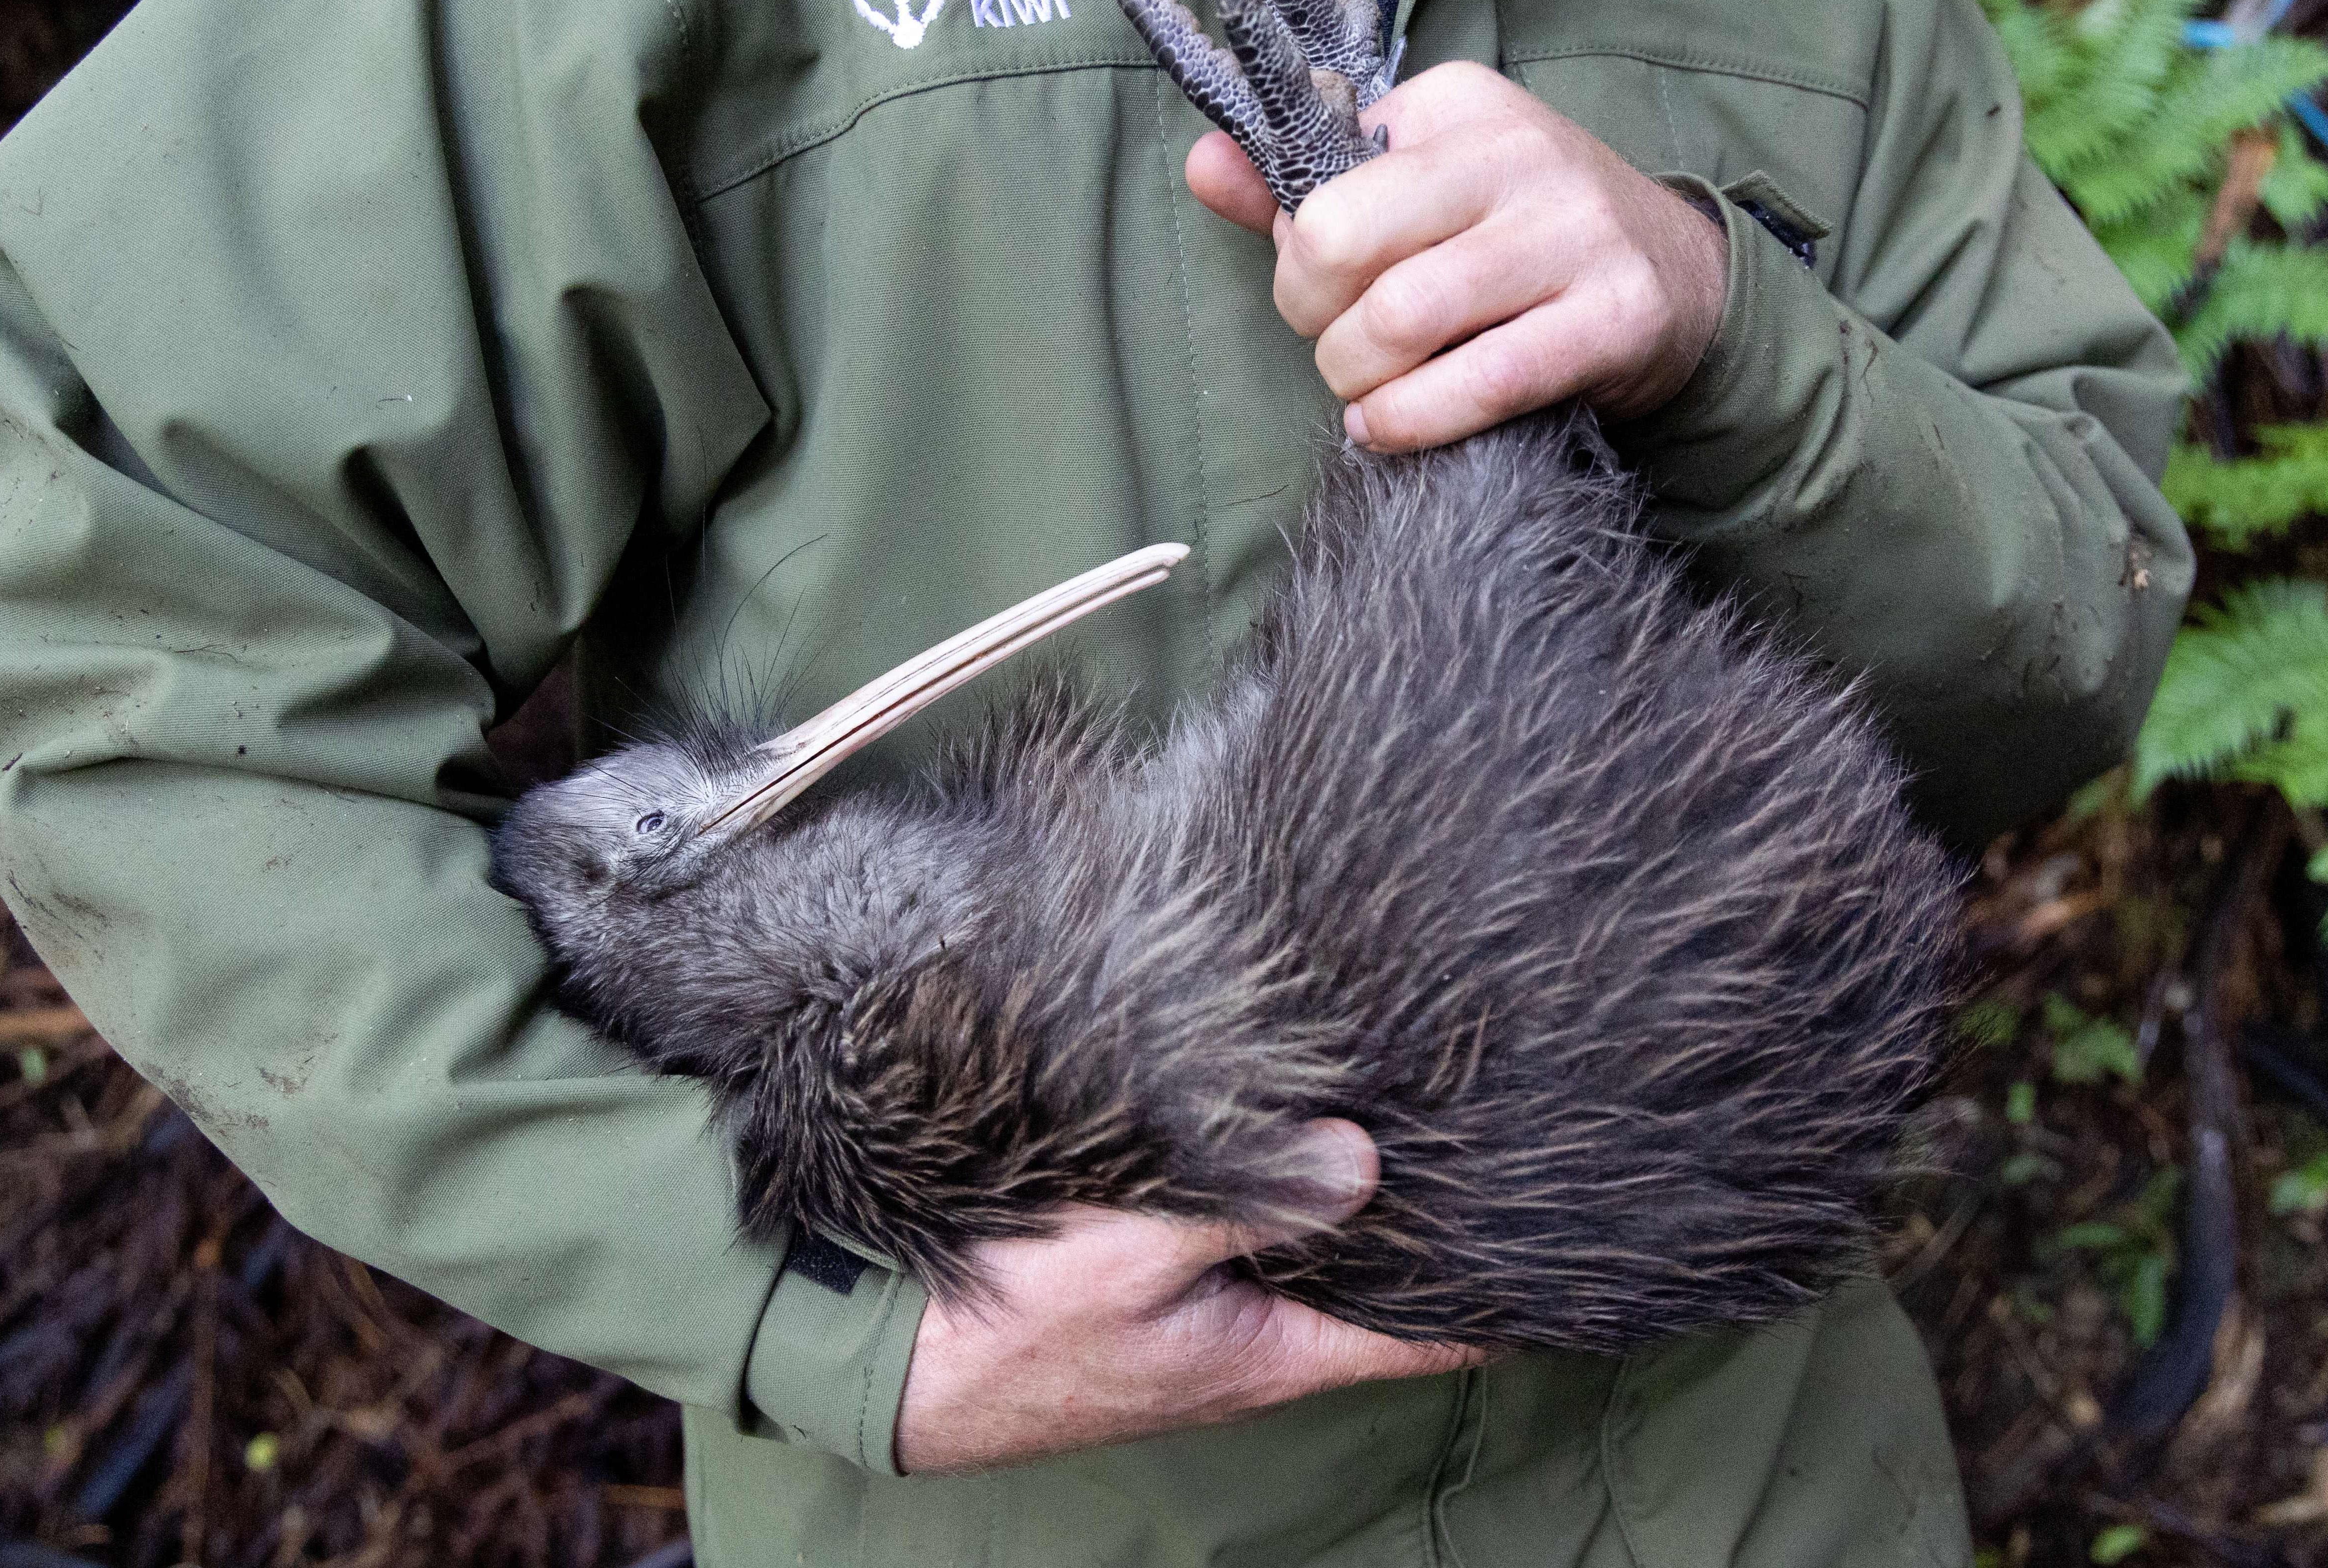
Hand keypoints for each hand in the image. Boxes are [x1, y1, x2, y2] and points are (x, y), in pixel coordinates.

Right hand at [891, 1120, 1482, 1473]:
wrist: (886, 1354)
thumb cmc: (1008, 1325)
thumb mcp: (1129, 1258)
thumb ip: (1243, 1203)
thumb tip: (1361, 1161)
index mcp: (1270, 1353)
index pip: (1426, 1334)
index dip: (1499, 1291)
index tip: (1570, 1238)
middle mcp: (1254, 1339)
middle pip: (1375, 1284)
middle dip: (1431, 1220)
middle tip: (1497, 1127)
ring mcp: (1206, 1313)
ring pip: (1312, 1250)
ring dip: (1350, 1191)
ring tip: (1414, 1102)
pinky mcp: (1156, 1281)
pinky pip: (1248, 1231)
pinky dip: (1281, 1180)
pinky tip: (1292, 1116)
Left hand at [1186, 60, 1729, 451]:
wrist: (1681, 279)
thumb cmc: (1515, 240)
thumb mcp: (1415, 189)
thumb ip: (1299, 184)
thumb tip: (1204, 164)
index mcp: (1453, 106)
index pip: (1316, 183)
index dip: (1298, 258)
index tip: (1330, 287)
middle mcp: (1515, 153)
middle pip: (1339, 243)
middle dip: (1313, 319)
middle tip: (1342, 346)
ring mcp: (1572, 233)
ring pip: (1399, 319)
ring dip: (1360, 379)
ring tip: (1373, 390)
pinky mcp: (1613, 318)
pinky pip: (1479, 382)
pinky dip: (1412, 420)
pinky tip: (1391, 425)